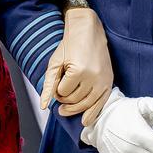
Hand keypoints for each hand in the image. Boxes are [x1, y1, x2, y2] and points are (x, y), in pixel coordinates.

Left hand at [40, 7, 113, 125]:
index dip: (57, 91)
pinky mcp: (109, 81)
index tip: (57, 83)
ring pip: (86, 104)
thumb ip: (49, 85)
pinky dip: (93, 113)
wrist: (88, 30)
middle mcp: (93, 77)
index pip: (63, 93)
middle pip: (75, 101)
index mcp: (78, 71)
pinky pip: (101, 103)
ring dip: (75, 107)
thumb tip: (43, 106)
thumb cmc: (69, 45)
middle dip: (65, 100)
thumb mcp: (55, 62)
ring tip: (67, 106)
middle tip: (60, 96)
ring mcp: (103, 80)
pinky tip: (85, 121)